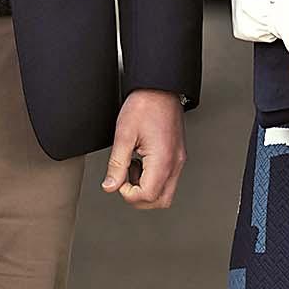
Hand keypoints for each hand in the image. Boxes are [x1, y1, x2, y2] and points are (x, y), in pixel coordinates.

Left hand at [101, 89, 185, 209]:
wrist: (160, 87)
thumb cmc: (144, 105)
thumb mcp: (123, 135)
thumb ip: (117, 165)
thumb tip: (110, 186)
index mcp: (162, 160)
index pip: (147, 196)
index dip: (128, 193)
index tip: (118, 179)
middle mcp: (175, 163)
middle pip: (160, 201)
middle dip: (139, 197)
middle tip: (124, 179)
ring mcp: (178, 160)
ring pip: (165, 193)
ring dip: (146, 188)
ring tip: (132, 167)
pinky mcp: (177, 155)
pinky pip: (167, 178)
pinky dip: (152, 178)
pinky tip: (141, 162)